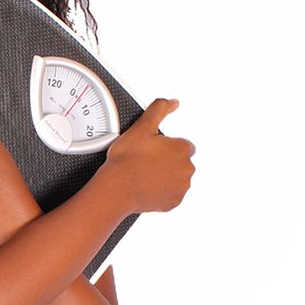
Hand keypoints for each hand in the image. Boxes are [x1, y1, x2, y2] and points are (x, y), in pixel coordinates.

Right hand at [100, 98, 195, 213]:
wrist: (117, 188)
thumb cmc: (127, 160)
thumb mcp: (142, 126)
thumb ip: (159, 108)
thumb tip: (172, 102)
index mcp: (183, 148)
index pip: (182, 144)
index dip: (166, 146)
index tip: (152, 149)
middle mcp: (186, 168)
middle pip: (179, 161)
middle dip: (166, 161)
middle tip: (145, 160)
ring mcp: (180, 187)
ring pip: (176, 178)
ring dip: (165, 175)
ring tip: (144, 173)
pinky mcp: (172, 202)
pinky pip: (170, 195)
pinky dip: (161, 191)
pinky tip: (146, 185)